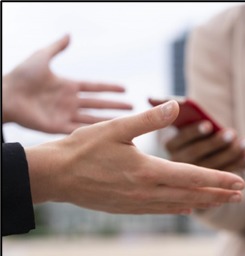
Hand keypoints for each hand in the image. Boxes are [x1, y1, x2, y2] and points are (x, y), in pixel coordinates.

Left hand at [2, 34, 131, 133]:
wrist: (6, 96)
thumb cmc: (20, 76)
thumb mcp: (41, 57)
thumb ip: (57, 48)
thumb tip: (69, 35)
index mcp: (68, 86)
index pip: (95, 87)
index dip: (110, 88)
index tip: (126, 89)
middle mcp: (69, 101)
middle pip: (99, 104)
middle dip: (116, 106)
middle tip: (134, 107)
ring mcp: (65, 115)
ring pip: (93, 118)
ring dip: (110, 120)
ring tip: (126, 121)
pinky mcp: (58, 127)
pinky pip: (80, 130)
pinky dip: (93, 131)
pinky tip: (107, 133)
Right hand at [25, 100, 244, 213]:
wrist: (55, 176)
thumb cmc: (83, 148)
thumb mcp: (117, 128)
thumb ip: (149, 118)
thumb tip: (176, 105)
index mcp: (148, 171)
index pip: (193, 176)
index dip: (219, 179)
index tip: (240, 181)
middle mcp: (147, 191)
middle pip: (192, 194)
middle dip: (219, 194)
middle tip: (241, 194)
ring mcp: (139, 203)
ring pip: (179, 205)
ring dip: (204, 202)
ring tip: (223, 202)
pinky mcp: (129, 208)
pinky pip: (162, 209)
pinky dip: (180, 208)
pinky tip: (189, 208)